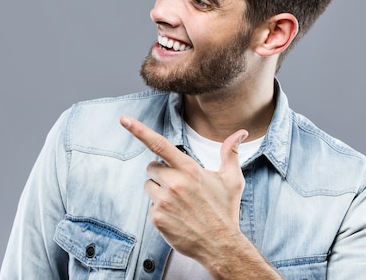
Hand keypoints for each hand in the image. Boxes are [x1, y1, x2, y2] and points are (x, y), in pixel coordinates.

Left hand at [119, 115, 247, 259]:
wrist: (220, 245)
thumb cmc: (225, 210)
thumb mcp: (232, 180)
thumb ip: (230, 153)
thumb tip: (241, 133)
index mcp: (189, 169)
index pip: (160, 144)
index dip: (139, 130)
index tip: (124, 120)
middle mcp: (174, 182)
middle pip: (152, 167)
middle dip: (162, 174)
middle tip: (179, 187)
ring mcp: (164, 201)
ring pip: (149, 186)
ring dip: (159, 191)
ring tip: (179, 203)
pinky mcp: (157, 217)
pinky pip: (151, 206)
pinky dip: (160, 210)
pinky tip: (176, 216)